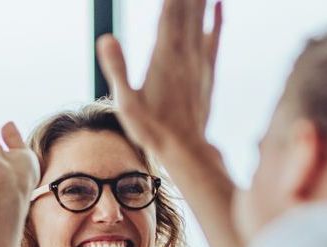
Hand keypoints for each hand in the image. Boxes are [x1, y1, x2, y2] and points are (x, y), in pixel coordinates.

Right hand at [97, 0, 222, 157]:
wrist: (185, 152)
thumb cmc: (153, 131)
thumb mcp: (126, 104)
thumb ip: (117, 70)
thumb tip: (106, 38)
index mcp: (164, 55)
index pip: (169, 7)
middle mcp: (185, 53)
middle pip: (188, 6)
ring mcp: (198, 62)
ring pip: (202, 16)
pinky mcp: (207, 73)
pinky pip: (215, 38)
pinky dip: (217, 18)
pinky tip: (220, 3)